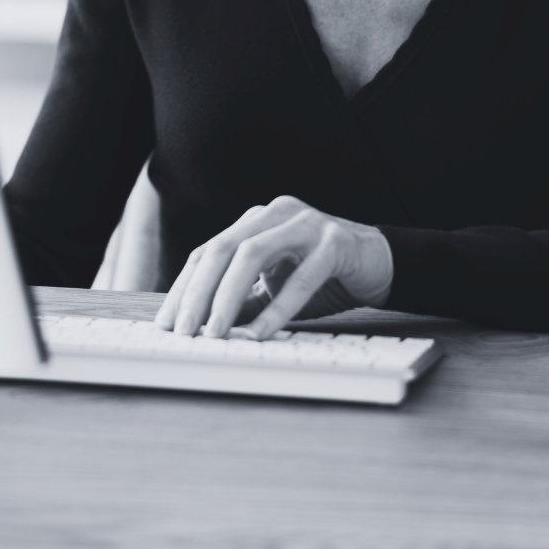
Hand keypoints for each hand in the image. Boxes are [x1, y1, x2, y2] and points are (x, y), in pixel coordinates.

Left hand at [153, 195, 393, 340]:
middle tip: (183, 331)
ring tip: (214, 333)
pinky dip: (277, 309)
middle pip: (221, 248)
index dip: (184, 287)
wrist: (382, 264)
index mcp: (255, 221)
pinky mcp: (334, 242)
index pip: (208, 251)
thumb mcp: (275, 289)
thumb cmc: (324, 277)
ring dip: (227, 296)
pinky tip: (260, 334)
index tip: (166, 323)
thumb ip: (244, 301)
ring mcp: (305, 223)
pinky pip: (300, 277)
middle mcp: (275, 213)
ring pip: (252, 254)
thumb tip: (202, 330)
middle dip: (197, 292)